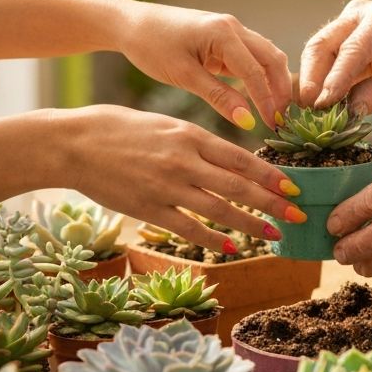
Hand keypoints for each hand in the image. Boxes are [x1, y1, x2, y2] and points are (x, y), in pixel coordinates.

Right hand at [59, 105, 305, 251]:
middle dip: (272, 204)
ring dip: (250, 226)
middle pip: (238, 187)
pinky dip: (211, 239)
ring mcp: (166, 187)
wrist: (74, 144)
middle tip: (298, 215)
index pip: (240, 158)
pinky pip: (187, 227)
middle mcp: (183, 161)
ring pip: (219, 210)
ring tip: (274, 235)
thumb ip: (195, 141)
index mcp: (190, 135)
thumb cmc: (119, 128)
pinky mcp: (148, 208)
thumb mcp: (165, 124)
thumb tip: (228, 159)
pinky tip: (230, 247)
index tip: (293, 186)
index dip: (270, 176)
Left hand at [119, 3, 291, 131]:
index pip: (257, 71)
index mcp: (224, 33)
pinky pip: (251, 57)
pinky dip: (259, 76)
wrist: (131, 24)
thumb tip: (247, 120)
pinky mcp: (225, 38)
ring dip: (274, 82)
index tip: (274, 126)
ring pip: (266, 56)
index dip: (268, 101)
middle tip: (281, 120)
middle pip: (272, 59)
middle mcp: (233, 27)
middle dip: (281, 90)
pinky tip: (258, 96)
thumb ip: (218, 97)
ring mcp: (231, 30)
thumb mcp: (184, 76)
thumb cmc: (151, 47)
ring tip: (274, 111)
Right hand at [298, 0, 371, 112]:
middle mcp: (358, 14)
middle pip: (323, 45)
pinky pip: (320, 61)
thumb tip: (348, 110)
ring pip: (316, 53)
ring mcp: (345, 24)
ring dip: (309, 82)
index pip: (353, 49)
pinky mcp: (338, 40)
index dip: (335, 77)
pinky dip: (315, 83)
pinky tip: (312, 106)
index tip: (322, 103)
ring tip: (305, 112)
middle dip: (311, 78)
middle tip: (306, 110)